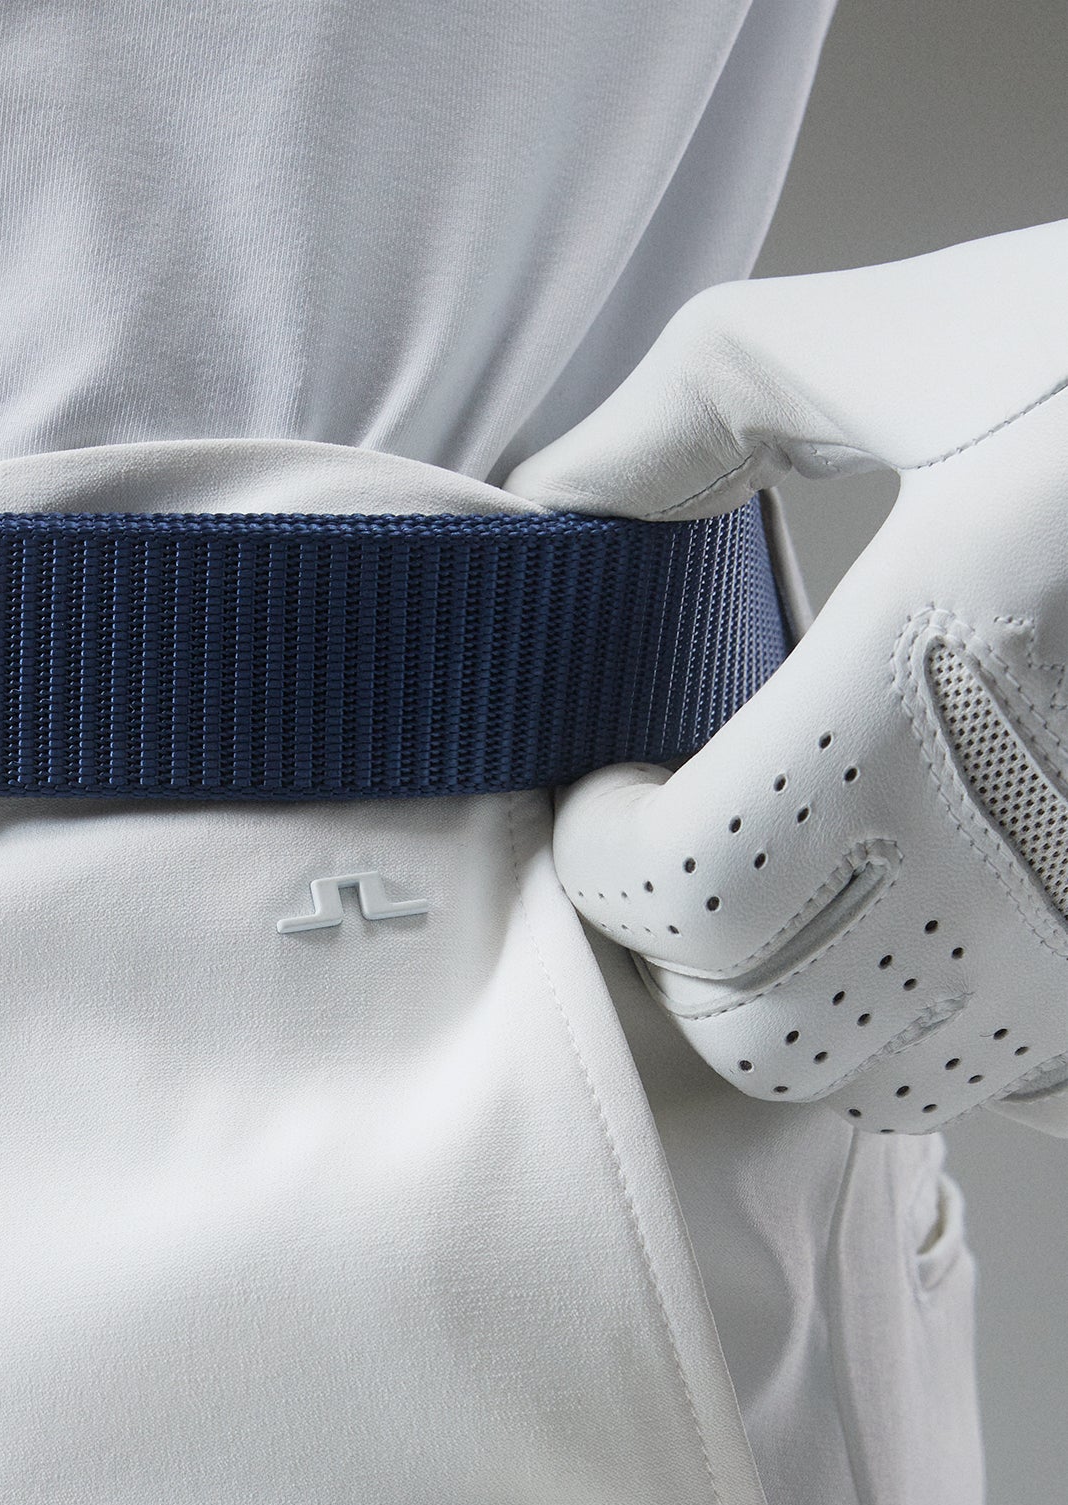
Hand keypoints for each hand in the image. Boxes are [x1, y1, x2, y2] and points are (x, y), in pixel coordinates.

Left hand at [507, 222, 1067, 1135]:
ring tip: (813, 898)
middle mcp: (1021, 858)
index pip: (680, 891)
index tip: (612, 797)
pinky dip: (953, 1049)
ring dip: (804, 1012)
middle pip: (752, 1029)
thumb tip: (557, 486)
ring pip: (878, 1087)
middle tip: (691, 854)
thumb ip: (718, 389)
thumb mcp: (948, 332)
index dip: (605, 858)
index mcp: (933, 690)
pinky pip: (1024, 1099)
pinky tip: (950, 941)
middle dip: (685, 950)